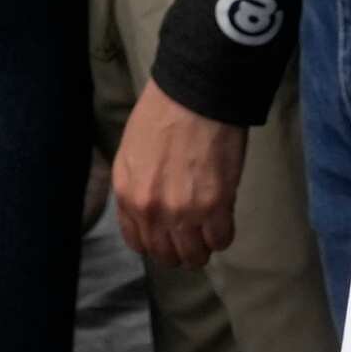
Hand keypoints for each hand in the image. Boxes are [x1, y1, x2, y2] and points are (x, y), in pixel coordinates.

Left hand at [112, 91, 247, 269]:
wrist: (195, 95)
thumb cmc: (161, 115)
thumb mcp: (130, 154)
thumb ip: (135, 189)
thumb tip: (147, 214)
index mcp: (127, 196)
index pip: (138, 244)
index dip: (155, 243)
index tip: (167, 236)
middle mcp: (151, 211)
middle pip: (166, 255)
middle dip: (179, 250)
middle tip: (192, 235)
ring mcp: (184, 212)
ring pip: (195, 256)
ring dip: (202, 248)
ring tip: (208, 231)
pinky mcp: (215, 206)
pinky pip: (221, 241)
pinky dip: (223, 235)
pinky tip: (222, 220)